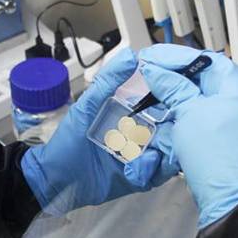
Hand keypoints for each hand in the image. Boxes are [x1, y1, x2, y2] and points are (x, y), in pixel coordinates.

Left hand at [21, 48, 179, 213]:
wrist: (56, 181)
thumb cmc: (66, 144)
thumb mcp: (85, 108)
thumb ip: (107, 82)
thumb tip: (130, 56)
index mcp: (129, 113)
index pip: (158, 101)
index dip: (171, 93)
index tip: (182, 86)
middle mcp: (140, 133)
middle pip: (169, 125)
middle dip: (176, 122)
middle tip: (180, 119)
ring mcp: (141, 156)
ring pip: (168, 148)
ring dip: (170, 146)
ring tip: (161, 144)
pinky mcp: (141, 177)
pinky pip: (159, 172)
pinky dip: (158, 168)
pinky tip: (146, 164)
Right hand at [139, 44, 237, 227]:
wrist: (233, 204)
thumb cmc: (215, 161)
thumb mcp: (187, 116)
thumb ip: (173, 88)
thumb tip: (156, 70)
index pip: (212, 62)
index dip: (181, 59)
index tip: (158, 59)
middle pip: (217, 82)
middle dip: (186, 80)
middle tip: (159, 78)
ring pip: (220, 104)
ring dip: (194, 100)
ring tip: (167, 100)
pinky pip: (226, 123)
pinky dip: (205, 119)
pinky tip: (186, 122)